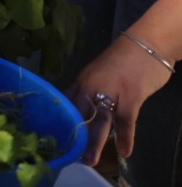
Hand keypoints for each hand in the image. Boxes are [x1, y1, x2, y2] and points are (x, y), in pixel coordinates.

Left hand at [68, 33, 174, 162]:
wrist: (147, 43)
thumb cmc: (123, 60)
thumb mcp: (98, 73)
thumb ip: (89, 90)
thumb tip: (81, 108)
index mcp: (81, 81)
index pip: (65, 103)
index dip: (60, 121)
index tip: (55, 138)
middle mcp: (90, 86)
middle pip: (78, 115)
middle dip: (74, 137)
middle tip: (70, 155)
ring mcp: (110, 90)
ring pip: (98, 121)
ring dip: (94, 143)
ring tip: (89, 160)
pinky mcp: (131, 95)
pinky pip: (125, 120)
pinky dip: (125, 138)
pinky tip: (124, 152)